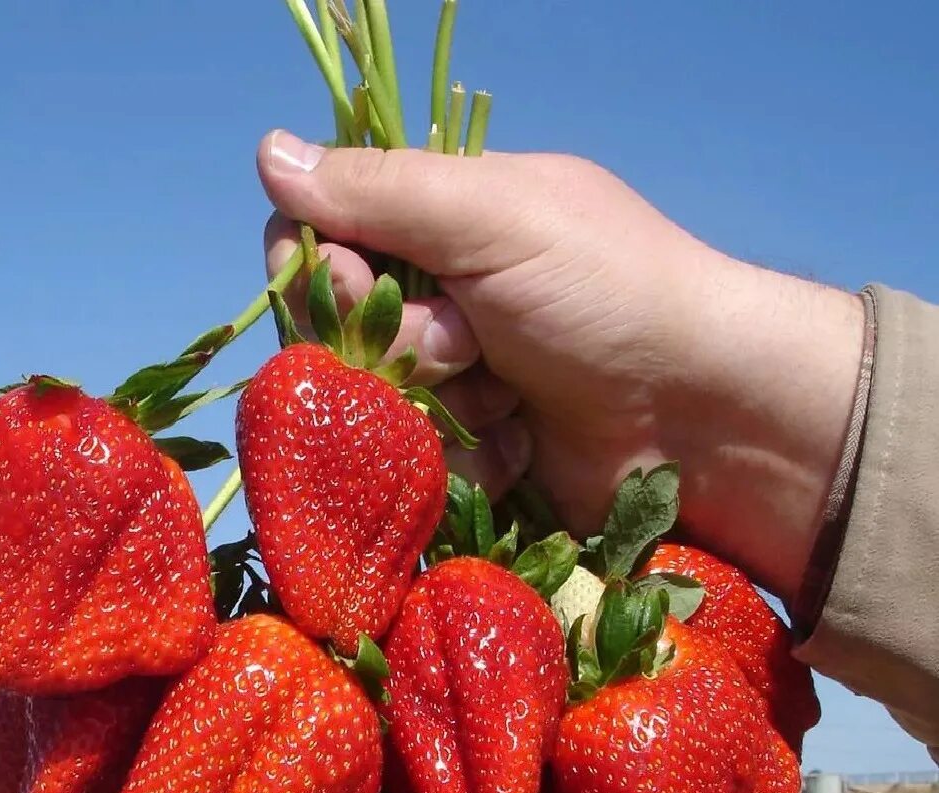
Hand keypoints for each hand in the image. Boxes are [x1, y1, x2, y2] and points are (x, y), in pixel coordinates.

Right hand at [257, 130, 863, 603]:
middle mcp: (440, 296)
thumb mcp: (495, 217)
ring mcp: (457, 376)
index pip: (320, 235)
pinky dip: (468, 454)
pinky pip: (420, 460)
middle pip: (339, 327)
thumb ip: (381, 190)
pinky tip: (522, 441)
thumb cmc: (606, 294)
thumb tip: (267, 152)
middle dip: (398, 343)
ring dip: (442, 402)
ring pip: (375, 402)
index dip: (325, 269)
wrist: (704, 415)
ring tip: (512, 394)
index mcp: (441, 222)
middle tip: (468, 341)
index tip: (367, 286)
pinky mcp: (475, 447)